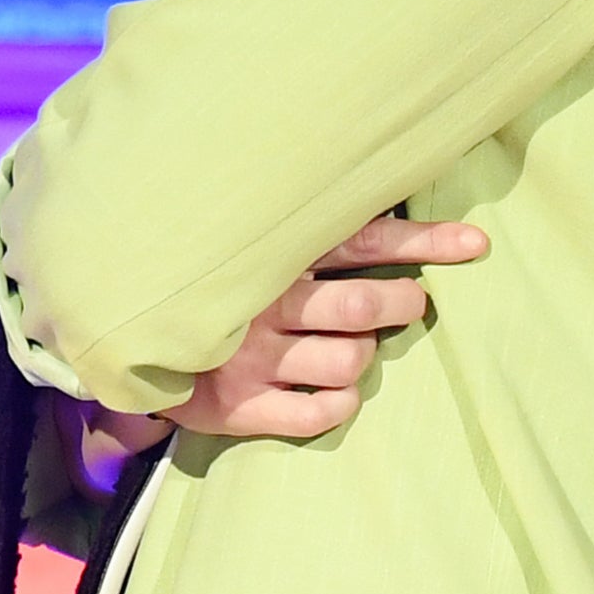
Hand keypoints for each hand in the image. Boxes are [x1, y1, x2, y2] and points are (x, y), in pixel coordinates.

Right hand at [149, 213, 487, 445]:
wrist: (118, 328)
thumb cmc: (199, 277)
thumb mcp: (242, 238)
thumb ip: (295, 221)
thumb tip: (366, 178)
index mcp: (270, 255)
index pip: (362, 239)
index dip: (423, 241)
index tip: (476, 244)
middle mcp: (262, 304)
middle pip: (362, 306)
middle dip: (399, 303)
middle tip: (407, 302)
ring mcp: (250, 356)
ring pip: (349, 361)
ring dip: (367, 355)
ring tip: (357, 346)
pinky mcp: (237, 406)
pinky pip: (317, 414)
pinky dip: (341, 404)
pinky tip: (338, 392)